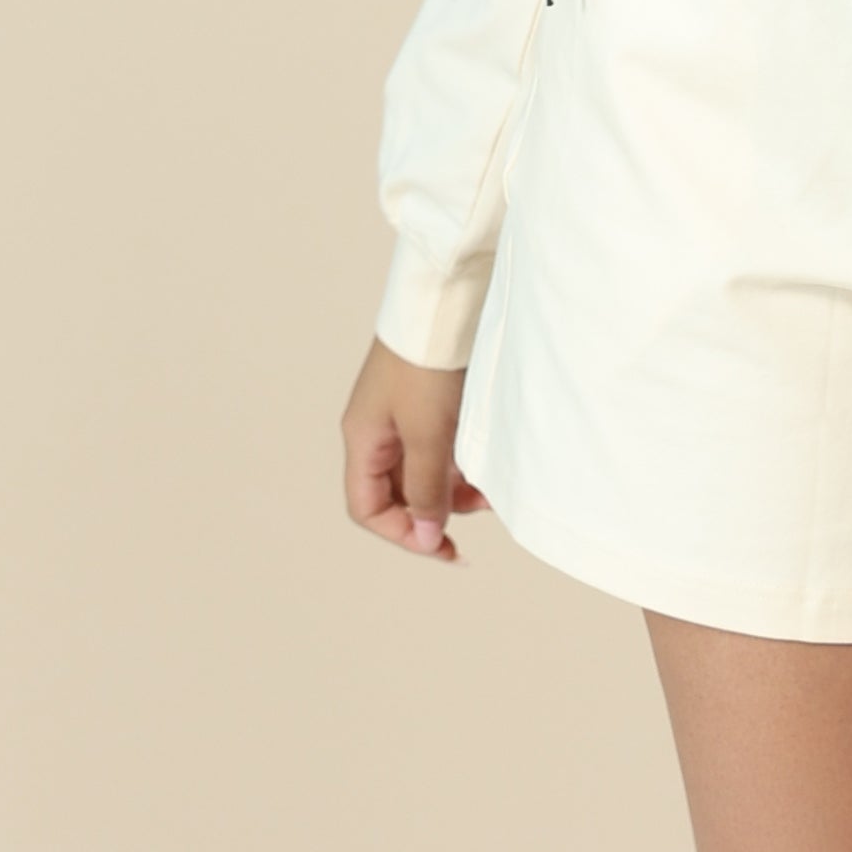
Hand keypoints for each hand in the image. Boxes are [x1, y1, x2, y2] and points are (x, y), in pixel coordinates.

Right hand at [340, 339, 483, 563]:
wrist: (446, 304)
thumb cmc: (428, 366)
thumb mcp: (428, 434)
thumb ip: (426, 489)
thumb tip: (428, 538)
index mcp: (363, 440)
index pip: (367, 507)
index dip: (402, 534)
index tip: (444, 546)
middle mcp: (377, 432)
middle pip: (396, 494)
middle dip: (435, 511)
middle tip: (477, 514)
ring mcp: (401, 417)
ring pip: (421, 473)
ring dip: (453, 489)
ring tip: (488, 492)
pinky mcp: (427, 404)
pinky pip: (438, 450)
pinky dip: (459, 464)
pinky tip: (484, 465)